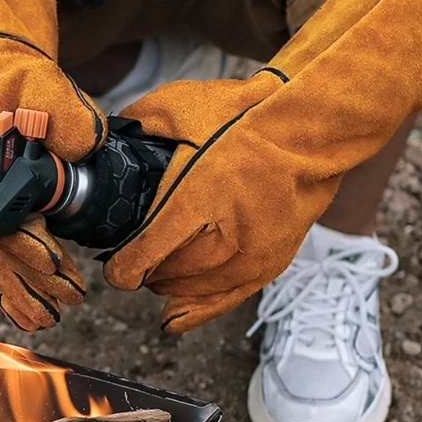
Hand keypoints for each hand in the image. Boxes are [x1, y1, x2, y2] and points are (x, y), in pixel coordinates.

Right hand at [0, 0, 106, 329]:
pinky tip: (29, 292)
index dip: (40, 259)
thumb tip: (81, 144)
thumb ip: (60, 110)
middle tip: (72, 303)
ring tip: (52, 312)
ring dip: (24, 284)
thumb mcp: (31, 76)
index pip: (10, 231)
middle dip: (38, 281)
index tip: (68, 279)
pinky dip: (12, 270)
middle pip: (4, 254)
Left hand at [102, 0, 421, 332]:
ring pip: (194, 290)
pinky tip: (173, 318)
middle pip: (168, 275)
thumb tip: (111, 133)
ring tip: (158, 271)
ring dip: (169, 284)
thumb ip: (139, 120)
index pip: (146, 253)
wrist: (309, 130)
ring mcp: (251, 255)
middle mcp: (224, 236)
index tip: (114, 267)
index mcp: (196, 197)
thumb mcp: (181, 104)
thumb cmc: (246, 114)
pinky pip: (225, 301)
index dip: (121, 268)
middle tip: (136, 257)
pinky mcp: (270, 264)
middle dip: (145, 270)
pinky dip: (196, 310)